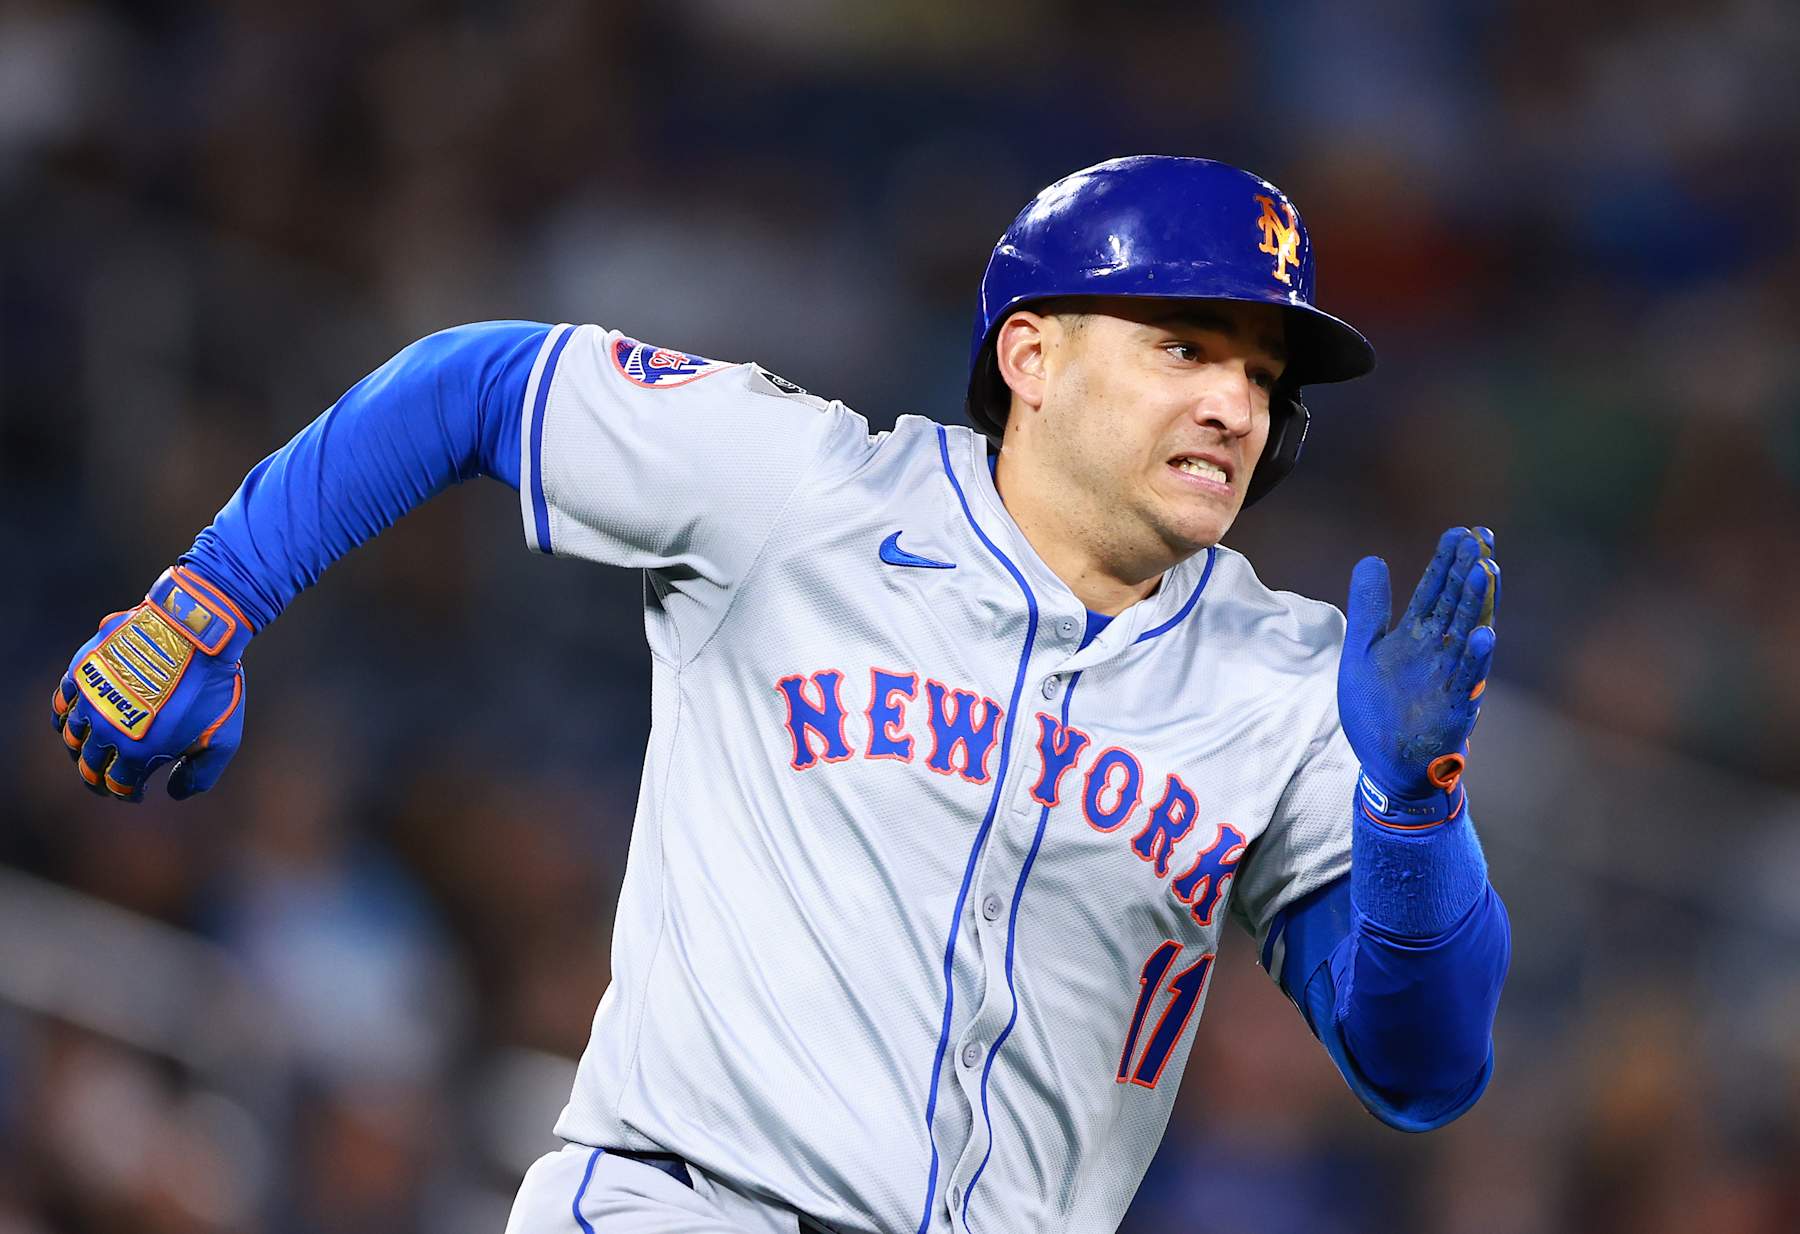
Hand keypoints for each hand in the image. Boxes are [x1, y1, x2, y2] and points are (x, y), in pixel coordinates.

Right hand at [51, 565, 250, 801]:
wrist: (198, 632)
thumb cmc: (213, 687)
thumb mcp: (222, 740)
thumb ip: (199, 775)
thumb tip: (173, 793)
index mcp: (138, 751)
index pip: (119, 785)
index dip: (126, 794)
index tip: (135, 793)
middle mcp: (106, 729)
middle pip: (90, 765)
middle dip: (98, 779)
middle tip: (108, 782)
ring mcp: (91, 698)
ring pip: (72, 736)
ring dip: (81, 750)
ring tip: (93, 753)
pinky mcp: (84, 670)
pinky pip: (62, 702)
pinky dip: (65, 717)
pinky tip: (75, 721)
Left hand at [1338, 527, 1498, 813]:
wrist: (1384, 763)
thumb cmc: (1377, 709)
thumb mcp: (1362, 650)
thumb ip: (1369, 607)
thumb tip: (1371, 558)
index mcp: (1416, 635)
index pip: (1434, 590)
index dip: (1446, 562)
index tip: (1461, 532)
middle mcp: (1438, 651)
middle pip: (1455, 604)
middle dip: (1467, 572)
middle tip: (1480, 538)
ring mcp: (1448, 678)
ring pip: (1466, 635)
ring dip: (1477, 604)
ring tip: (1487, 570)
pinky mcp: (1453, 708)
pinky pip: (1467, 681)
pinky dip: (1476, 660)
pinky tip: (1486, 634)